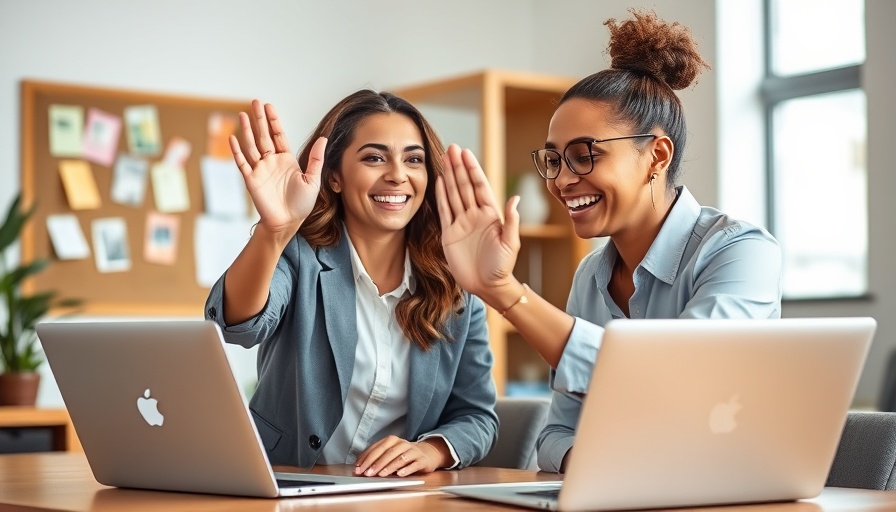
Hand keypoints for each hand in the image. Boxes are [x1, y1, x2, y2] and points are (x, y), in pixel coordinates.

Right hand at [230, 99, 326, 235]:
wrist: (288, 222)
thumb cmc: (301, 204)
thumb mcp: (313, 180)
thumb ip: (316, 159)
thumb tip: (323, 139)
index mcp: (286, 159)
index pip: (278, 135)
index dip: (273, 121)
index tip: (269, 106)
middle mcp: (271, 162)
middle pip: (263, 135)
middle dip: (259, 118)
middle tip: (255, 101)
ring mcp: (260, 170)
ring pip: (252, 145)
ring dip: (247, 130)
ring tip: (242, 114)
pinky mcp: (251, 180)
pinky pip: (242, 162)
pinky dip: (237, 150)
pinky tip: (233, 138)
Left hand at [354, 435, 444, 476]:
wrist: (426, 453)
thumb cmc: (403, 454)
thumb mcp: (390, 453)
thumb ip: (376, 458)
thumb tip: (359, 467)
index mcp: (392, 440)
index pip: (377, 448)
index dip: (367, 458)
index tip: (359, 468)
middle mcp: (402, 443)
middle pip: (388, 452)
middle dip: (376, 463)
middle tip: (368, 473)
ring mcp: (413, 451)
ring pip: (400, 458)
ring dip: (390, 466)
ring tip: (381, 474)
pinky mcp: (422, 460)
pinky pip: (414, 464)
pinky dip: (406, 469)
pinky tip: (400, 474)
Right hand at [435, 144, 520, 299]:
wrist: (488, 286)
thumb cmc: (502, 266)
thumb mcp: (511, 243)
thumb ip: (511, 221)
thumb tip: (515, 199)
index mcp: (490, 214)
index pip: (480, 186)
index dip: (472, 169)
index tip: (466, 153)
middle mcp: (474, 215)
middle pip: (464, 185)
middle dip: (458, 166)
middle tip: (451, 148)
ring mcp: (461, 223)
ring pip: (453, 194)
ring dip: (448, 176)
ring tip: (443, 158)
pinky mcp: (449, 234)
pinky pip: (444, 211)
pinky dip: (441, 196)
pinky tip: (439, 181)